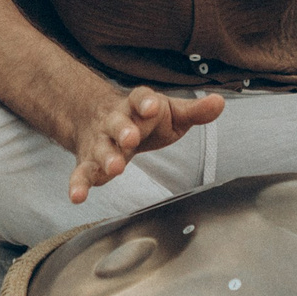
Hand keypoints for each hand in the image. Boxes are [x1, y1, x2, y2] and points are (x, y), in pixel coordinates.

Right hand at [65, 84, 224, 203]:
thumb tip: (219, 103)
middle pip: (117, 124)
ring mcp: (101, 142)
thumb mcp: (170, 112)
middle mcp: (115, 122)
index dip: (145, 101)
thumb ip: (194, 111)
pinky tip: (77, 196)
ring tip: (114, 169)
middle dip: (123, 131)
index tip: (152, 105)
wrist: (99, 117)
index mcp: (137, 106)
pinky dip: (78, 184)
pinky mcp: (89, 162)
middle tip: (130, 138)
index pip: (139, 98)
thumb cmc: (144, 117)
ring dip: (106, 157)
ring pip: (101, 149)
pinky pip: (82, 172)